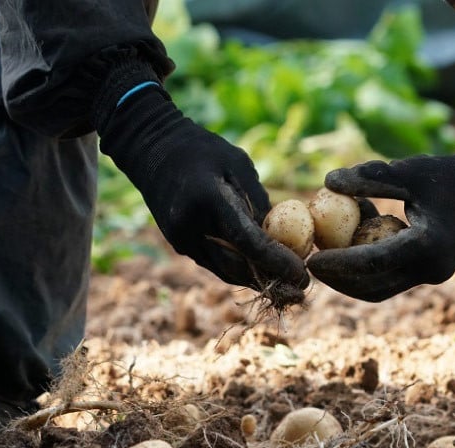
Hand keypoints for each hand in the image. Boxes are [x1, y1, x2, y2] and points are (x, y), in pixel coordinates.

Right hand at [91, 57, 307, 291]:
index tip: (302, 275)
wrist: (151, 150)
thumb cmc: (202, 149)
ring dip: (255, 281)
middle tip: (301, 290)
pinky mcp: (180, 244)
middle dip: (271, 282)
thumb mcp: (238, 163)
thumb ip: (258, 201)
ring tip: (286, 286)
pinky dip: (239, 269)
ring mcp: (182, 239)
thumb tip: (282, 236)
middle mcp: (192, 227)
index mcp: (208, 201)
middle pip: (236, 268)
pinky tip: (261, 272)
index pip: (248, 243)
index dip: (278, 263)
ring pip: (225, 271)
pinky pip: (214, 263)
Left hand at [306, 136, 454, 300]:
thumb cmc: (451, 175)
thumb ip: (370, 178)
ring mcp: (431, 274)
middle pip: (373, 288)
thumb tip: (328, 182)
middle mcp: (430, 269)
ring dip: (351, 278)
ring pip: (381, 288)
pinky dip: (368, 267)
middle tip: (310, 265)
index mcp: (428, 247)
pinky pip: (391, 277)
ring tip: (325, 256)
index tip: (311, 258)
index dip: (339, 263)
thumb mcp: (410, 171)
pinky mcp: (429, 271)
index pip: (373, 263)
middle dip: (339, 280)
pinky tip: (351, 243)